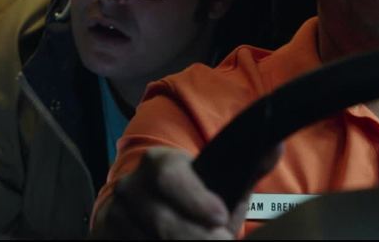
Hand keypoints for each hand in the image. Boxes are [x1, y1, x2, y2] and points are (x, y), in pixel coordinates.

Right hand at [91, 147, 259, 239]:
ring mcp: (114, 215)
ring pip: (150, 240)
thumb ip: (246, 168)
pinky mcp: (103, 236)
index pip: (172, 176)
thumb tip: (275, 146)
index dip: (195, 198)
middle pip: (163, 219)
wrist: (140, 207)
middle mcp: (130, 186)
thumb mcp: (214, 179)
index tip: (220, 218)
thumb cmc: (189, 195)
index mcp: (158, 163)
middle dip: (196, 237)